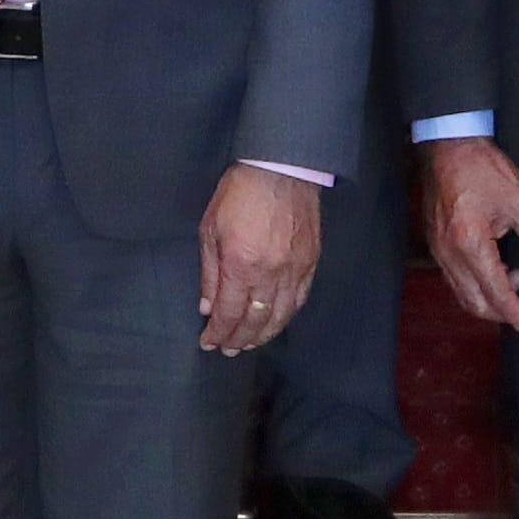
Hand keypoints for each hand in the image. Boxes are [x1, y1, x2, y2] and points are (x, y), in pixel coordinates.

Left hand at [197, 166, 319, 356]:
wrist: (281, 169)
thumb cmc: (239, 194)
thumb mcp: (210, 230)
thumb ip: (210, 273)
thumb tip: (208, 307)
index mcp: (240, 265)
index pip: (229, 313)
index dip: (218, 333)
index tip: (209, 343)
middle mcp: (270, 274)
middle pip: (255, 321)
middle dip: (239, 340)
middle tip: (228, 349)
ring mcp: (294, 271)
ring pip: (280, 317)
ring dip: (263, 335)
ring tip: (249, 344)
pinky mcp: (311, 263)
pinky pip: (299, 300)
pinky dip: (286, 316)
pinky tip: (276, 322)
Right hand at [418, 136, 518, 343]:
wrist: (448, 145)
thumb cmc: (483, 169)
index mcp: (472, 246)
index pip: (497, 295)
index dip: (518, 317)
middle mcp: (451, 254)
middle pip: (477, 303)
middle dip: (507, 313)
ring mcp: (439, 250)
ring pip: (464, 293)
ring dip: (492, 299)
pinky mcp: (436, 243)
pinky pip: (455, 279)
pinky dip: (478, 285)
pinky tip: (498, 270)